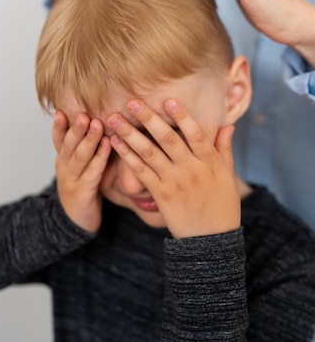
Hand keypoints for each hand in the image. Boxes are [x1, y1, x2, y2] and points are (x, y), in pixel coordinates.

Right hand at [53, 110, 110, 233]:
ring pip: (79, 157)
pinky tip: (107, 145)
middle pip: (68, 145)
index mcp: (62, 160)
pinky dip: (100, 157)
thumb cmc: (82, 189)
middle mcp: (64, 168)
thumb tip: (94, 121)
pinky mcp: (83, 193)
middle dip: (76, 128)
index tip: (60, 111)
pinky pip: (92, 172)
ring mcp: (72, 181)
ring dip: (88, 140)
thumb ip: (83, 148)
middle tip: (83, 113)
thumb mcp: (78, 167)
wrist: (76, 222)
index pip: (57, 140)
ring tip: (96, 123)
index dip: (58, 126)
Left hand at [107, 98, 239, 238]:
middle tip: (132, 101)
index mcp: (210, 162)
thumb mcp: (228, 176)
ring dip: (129, 134)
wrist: (211, 241)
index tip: (169, 100)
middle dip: (148, 118)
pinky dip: (127, 156)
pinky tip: (115, 142)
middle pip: (167, 139)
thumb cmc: (222, 205)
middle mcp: (191, 169)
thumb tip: (227, 124)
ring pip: (149, 153)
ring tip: (114, 118)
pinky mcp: (160, 195)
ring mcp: (173, 182)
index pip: (196, 134)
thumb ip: (224, 148)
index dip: (183, 117)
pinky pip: (140, 172)